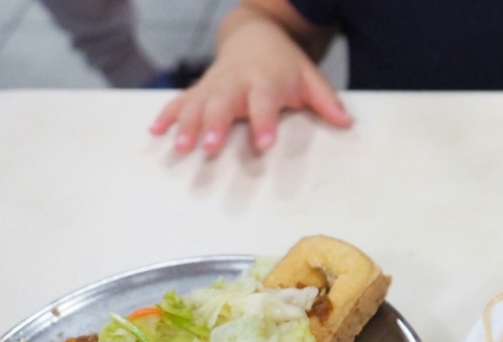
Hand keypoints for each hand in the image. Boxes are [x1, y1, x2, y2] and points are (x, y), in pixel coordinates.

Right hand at [150, 12, 351, 154]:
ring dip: (187, 124)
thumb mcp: (310, 77)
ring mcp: (215, 84)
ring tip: (180, 147)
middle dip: (214, 124)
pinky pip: (180, 100)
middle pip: (223, 102)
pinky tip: (155, 132)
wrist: (255, 32)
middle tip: (209, 148)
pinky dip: (167, 115)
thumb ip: (326, 101)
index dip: (264, 122)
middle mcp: (237, 81)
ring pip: (197, 103)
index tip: (264, 145)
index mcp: (266, 80)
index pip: (265, 101)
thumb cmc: (285, 63)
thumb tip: (347, 123)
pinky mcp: (200, 88)